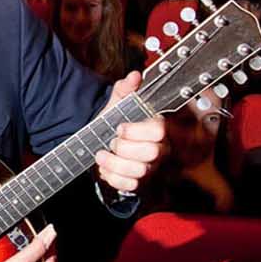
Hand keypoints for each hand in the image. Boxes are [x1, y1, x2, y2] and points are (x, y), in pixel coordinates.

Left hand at [93, 72, 167, 192]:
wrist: (103, 140)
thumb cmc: (115, 122)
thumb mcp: (118, 102)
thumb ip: (125, 88)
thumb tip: (134, 76)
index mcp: (156, 128)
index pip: (159, 131)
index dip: (135, 130)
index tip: (119, 127)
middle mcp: (158, 149)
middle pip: (150, 153)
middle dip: (124, 147)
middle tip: (111, 141)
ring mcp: (149, 167)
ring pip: (138, 171)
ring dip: (114, 163)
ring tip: (101, 154)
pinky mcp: (138, 182)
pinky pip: (129, 185)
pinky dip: (112, 177)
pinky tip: (104, 168)